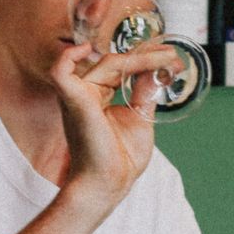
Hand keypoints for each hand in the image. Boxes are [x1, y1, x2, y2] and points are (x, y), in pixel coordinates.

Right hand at [49, 43, 176, 206]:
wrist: (108, 184)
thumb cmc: (120, 160)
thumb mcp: (140, 119)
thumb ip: (144, 93)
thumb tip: (158, 71)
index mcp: (99, 96)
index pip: (121, 67)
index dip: (145, 58)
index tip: (170, 58)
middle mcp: (86, 93)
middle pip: (116, 62)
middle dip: (148, 55)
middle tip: (172, 55)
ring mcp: (78, 96)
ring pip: (107, 63)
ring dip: (139, 58)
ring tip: (165, 58)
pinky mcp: (73, 102)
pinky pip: (60, 72)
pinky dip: (68, 57)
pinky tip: (87, 48)